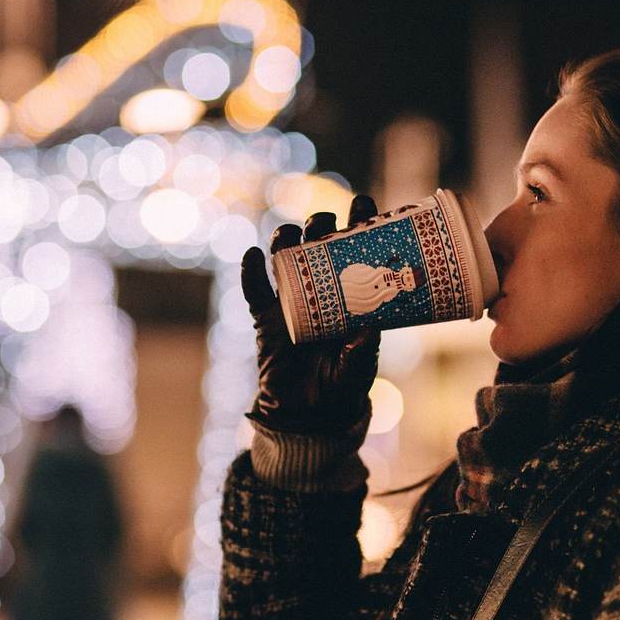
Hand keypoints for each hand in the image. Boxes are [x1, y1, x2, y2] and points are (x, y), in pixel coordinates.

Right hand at [240, 195, 380, 435]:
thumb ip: (361, 351)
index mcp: (349, 296)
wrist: (308, 415)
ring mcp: (290, 302)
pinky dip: (251, 272)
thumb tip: (368, 329)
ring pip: (285, 260)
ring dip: (286, 240)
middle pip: (318, 246)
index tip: (363, 204)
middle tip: (326, 223)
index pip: (355, 252)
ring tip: (290, 234)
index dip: (358, 225)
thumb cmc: (341, 387)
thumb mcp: (358, 369)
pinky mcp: (265, 319)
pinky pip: (254, 291)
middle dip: (320, 226)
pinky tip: (252, 256)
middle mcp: (320, 291)